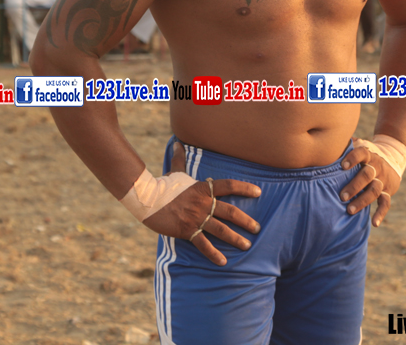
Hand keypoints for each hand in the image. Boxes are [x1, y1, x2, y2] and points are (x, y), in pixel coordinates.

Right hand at [140, 141, 261, 265]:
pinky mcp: (187, 231)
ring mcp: (196, 218)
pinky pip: (203, 244)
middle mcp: (203, 203)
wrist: (147, 198)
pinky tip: (223, 262)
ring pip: (220, 230)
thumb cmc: (162, 184)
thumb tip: (177, 142)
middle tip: (257, 228)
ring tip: (247, 245)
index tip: (258, 192)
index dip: (244, 188)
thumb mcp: (174, 171)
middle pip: (230, 212)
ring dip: (235, 238)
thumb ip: (179, 158)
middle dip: (246, 221)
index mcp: (203, 188)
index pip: (228, 186)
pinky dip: (213, 254)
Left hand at [339, 145, 401, 226]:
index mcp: (368, 155)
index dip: (352, 159)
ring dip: (363, 201)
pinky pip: (386, 203)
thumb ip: (345, 145)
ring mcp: (383, 179)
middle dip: (354, 186)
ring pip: (375, 190)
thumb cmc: (365, 154)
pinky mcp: (388, 191)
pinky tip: (374, 223)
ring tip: (349, 211)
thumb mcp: (359, 145)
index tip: (341, 166)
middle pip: (367, 175)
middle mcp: (377, 166)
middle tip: (341, 196)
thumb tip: (324, 142)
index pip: (362, 153)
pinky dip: (381, 213)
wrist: (393, 157)